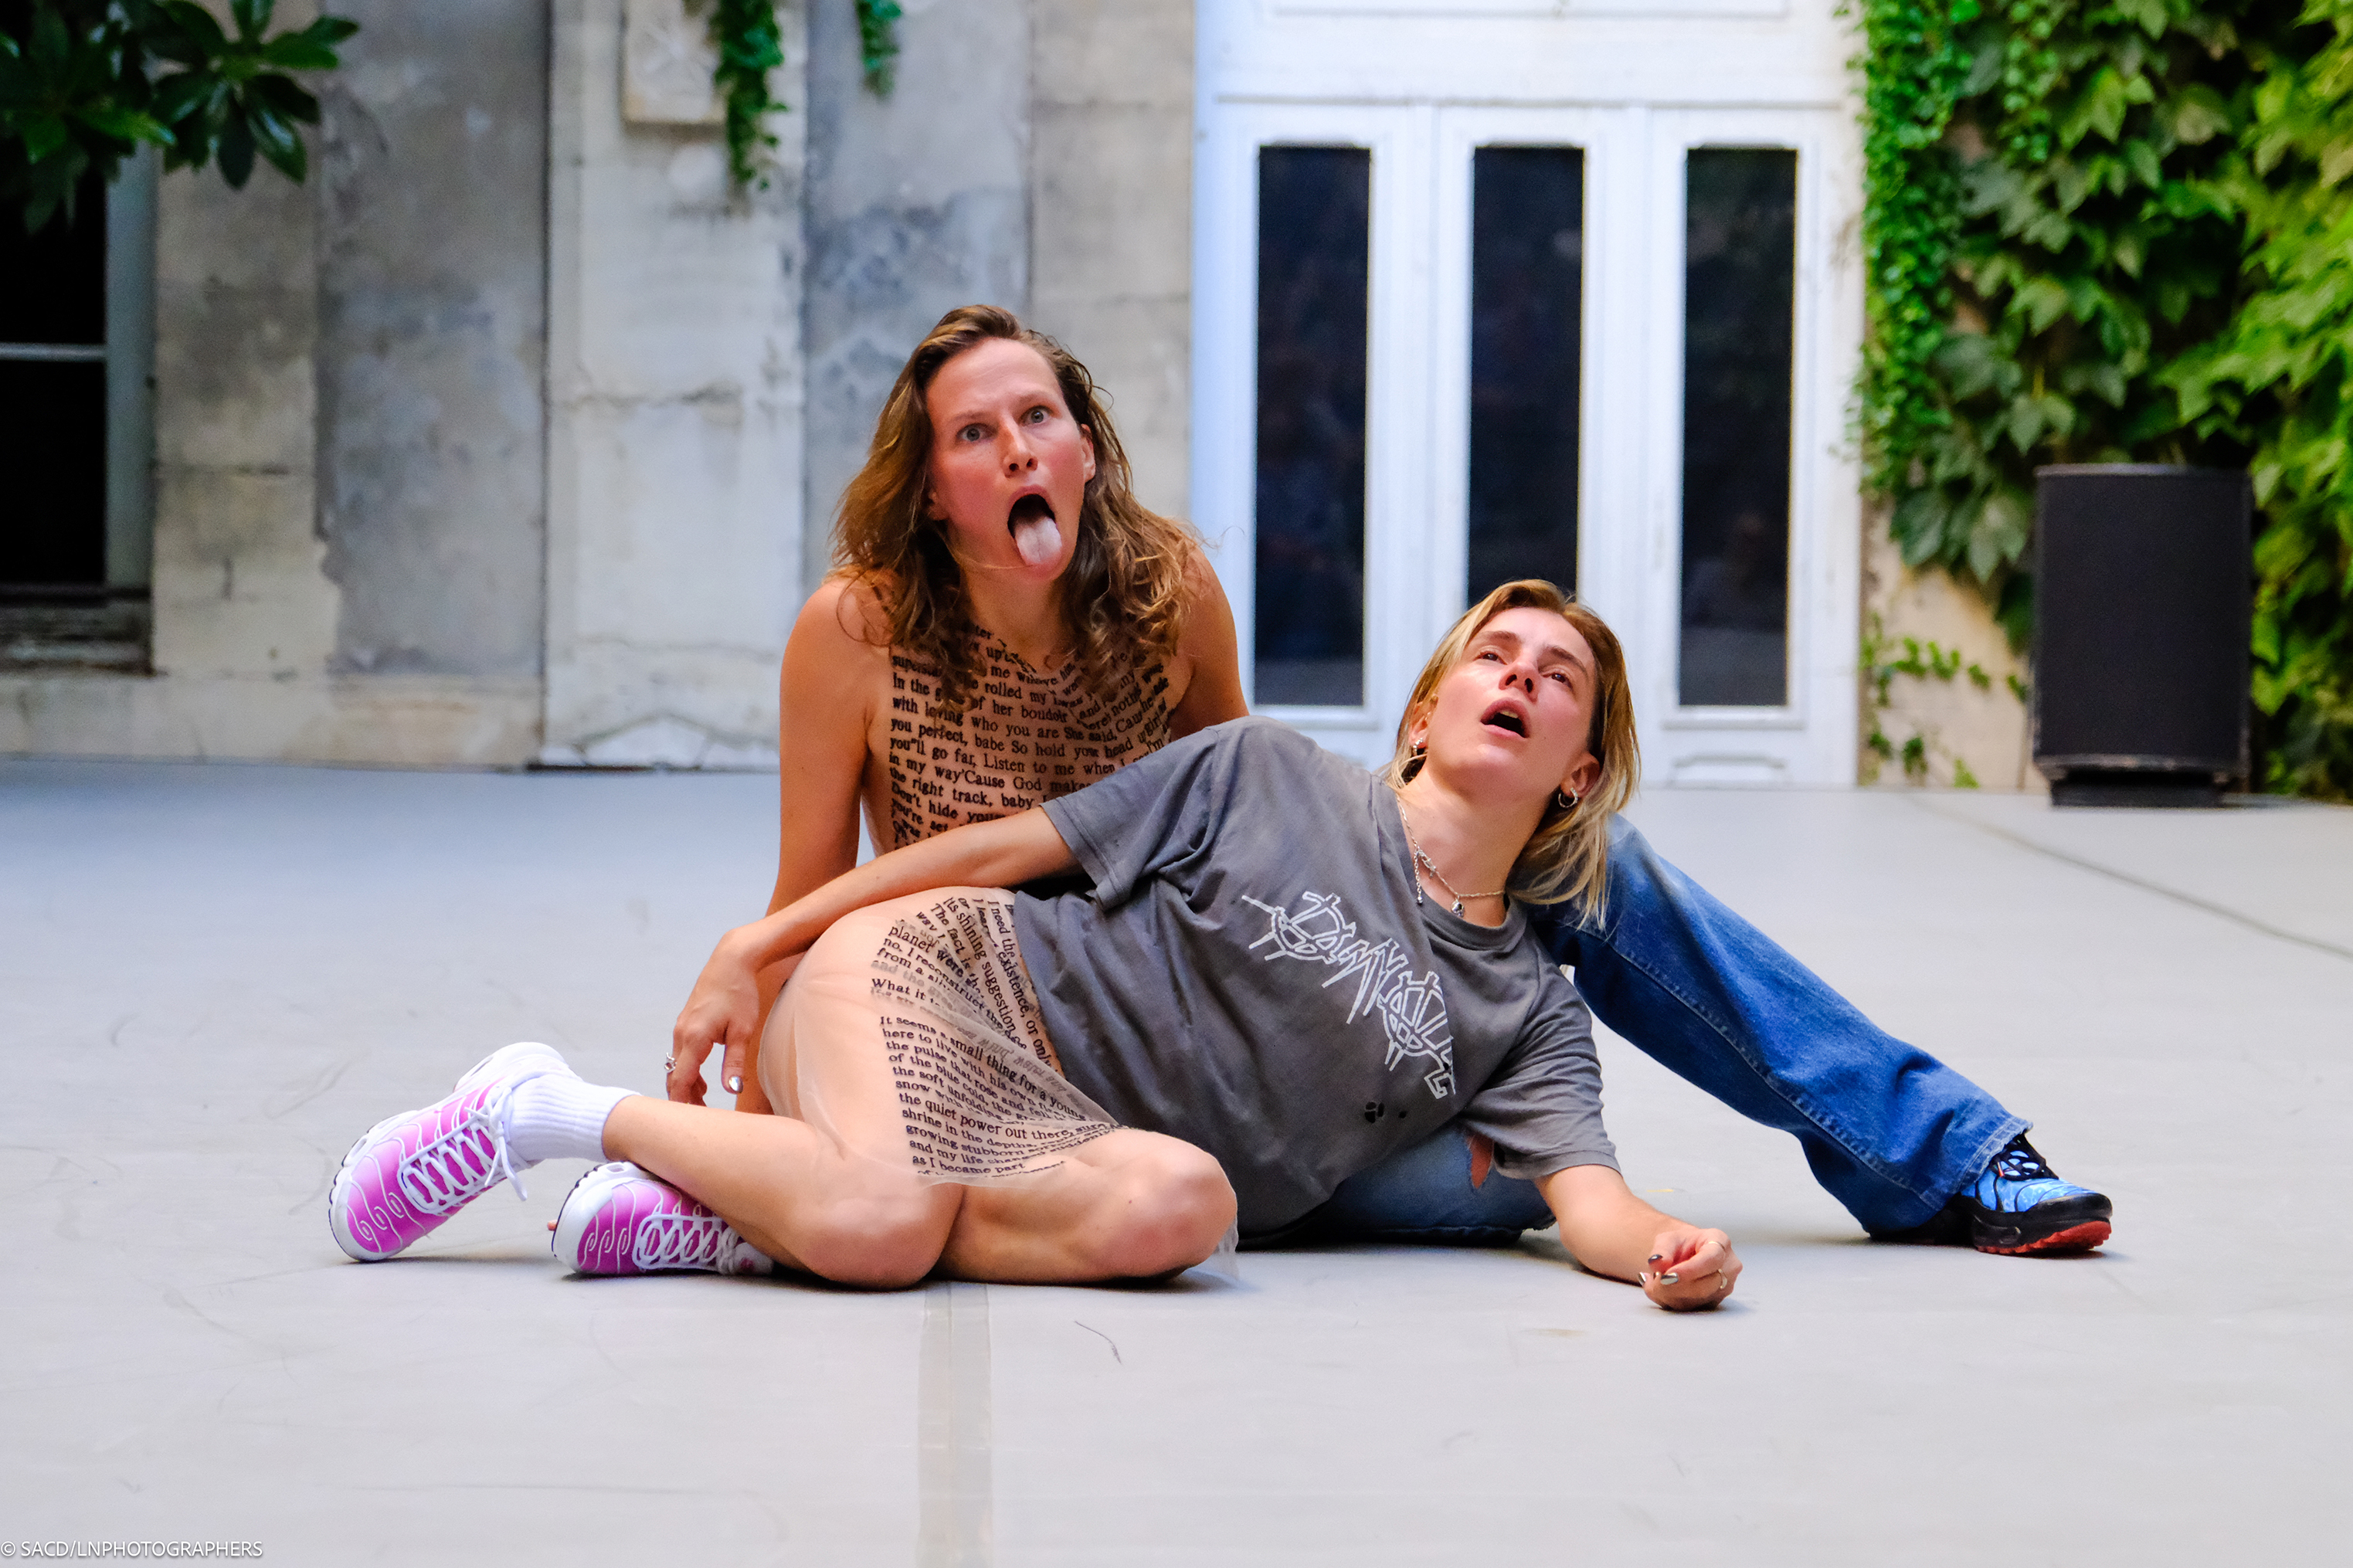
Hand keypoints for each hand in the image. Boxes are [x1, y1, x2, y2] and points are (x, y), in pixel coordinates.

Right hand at [669, 930, 762, 1104]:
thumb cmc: (740, 993)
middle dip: (684, 1100)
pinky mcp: (685, 1024)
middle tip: (700, 1121)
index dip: (683, 1105)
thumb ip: (735, 1062)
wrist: (731, 961)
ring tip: (703, 1104)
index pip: (681, 1081)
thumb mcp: (743, 1031)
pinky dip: (687, 1071)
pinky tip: (702, 1081)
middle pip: (674, 1077)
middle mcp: (681, 1034)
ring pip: (676, 1067)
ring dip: (686, 1086)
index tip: (690, 1124)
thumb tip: (731, 1090)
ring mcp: (680, 1028)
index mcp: (694, 1039)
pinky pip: (680, 1055)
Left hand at [1636, 1227, 1739, 1311]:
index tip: (1667, 1275)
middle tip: (1654, 1280)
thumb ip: (1661, 1249)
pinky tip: (1659, 1289)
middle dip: (1674, 1287)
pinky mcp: (1714, 1302)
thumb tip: (1656, 1263)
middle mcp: (1729, 1267)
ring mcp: (1724, 1287)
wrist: (1687, 1254)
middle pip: (1705, 1285)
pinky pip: (1691, 1308)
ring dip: (1669, 1295)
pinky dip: (1670, 1301)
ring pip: (1696, 1300)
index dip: (1689, 1270)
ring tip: (1654, 1281)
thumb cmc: (1681, 1244)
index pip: (1711, 1259)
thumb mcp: (1668, 1239)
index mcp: (1721, 1243)